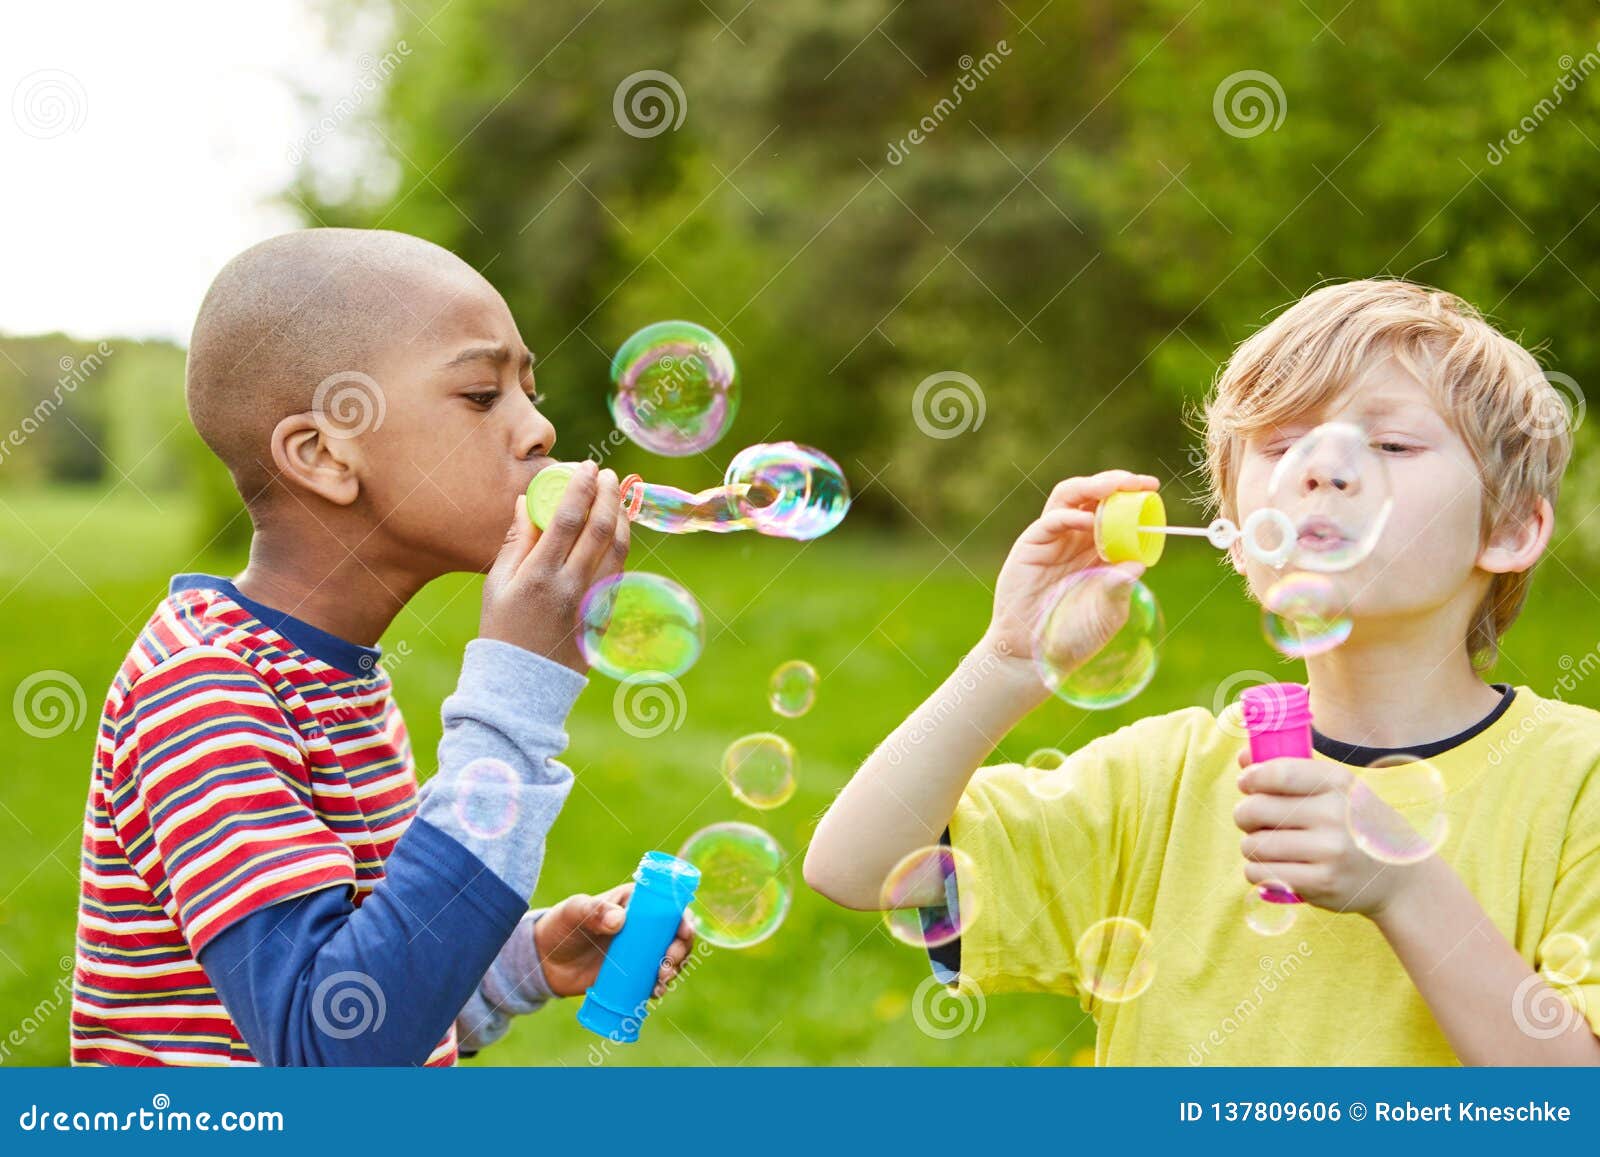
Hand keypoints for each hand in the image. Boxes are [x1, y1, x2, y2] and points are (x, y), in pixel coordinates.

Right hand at [479, 461, 630, 670]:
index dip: (582, 487)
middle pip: (600, 529)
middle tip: (608, 474)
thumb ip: (516, 540)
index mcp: (540, 576)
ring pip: (618, 549)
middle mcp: (571, 587)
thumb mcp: (498, 584)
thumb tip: (525, 500)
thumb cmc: (502, 630)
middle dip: (608, 494)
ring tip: (616, 496)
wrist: (523, 684)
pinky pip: (619, 572)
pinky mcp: (605, 615)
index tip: (588, 466)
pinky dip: (620, 546)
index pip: (569, 519)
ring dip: (621, 517)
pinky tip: (614, 532)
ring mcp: (593, 602)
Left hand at [533, 882, 695, 998]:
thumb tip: (619, 920)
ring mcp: (639, 951)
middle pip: (675, 935)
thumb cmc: (560, 926)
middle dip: (680, 950)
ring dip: (674, 970)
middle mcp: (643, 926)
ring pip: (670, 958)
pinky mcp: (633, 973)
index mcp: (635, 902)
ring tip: (660, 982)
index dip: (682, 918)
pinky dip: (660, 986)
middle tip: (666, 965)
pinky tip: (655, 993)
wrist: (545, 961)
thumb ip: (592, 912)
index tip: (683, 933)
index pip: (668, 906)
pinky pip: (654, 979)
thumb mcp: (574, 912)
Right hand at [980, 470, 1159, 670]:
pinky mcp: (1031, 546)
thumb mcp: (1108, 612)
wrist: (1036, 653)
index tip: (1152, 488)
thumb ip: (1120, 588)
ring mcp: (1053, 540)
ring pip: (1069, 497)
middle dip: (1115, 482)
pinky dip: (1070, 516)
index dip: (1132, 495)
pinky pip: (1051, 521)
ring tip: (1114, 486)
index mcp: (1098, 549)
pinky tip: (1088, 522)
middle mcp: (1076, 538)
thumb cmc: (1075, 636)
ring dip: (1092, 486)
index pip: (1116, 510)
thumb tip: (1138, 565)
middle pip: (1092, 495)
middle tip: (1137, 482)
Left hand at [1233, 752, 1430, 916]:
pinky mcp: (1321, 883)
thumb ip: (1290, 770)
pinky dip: (1258, 870)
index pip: (1277, 773)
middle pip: (1255, 809)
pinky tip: (1274, 866)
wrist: (1397, 877)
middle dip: (1244, 815)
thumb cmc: (1354, 825)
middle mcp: (1335, 815)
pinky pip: (1261, 873)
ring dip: (1252, 846)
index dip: (1251, 778)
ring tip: (1268, 846)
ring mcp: (1329, 851)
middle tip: (1252, 820)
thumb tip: (1243, 757)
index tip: (1246, 783)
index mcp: (1338, 783)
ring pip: (1254, 844)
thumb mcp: (1336, 790)